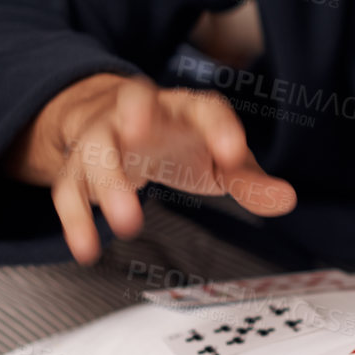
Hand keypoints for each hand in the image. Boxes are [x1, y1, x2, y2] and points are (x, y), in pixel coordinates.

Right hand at [5, 74, 296, 264]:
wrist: (124, 125)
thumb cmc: (183, 139)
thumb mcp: (221, 158)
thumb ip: (250, 180)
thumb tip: (286, 199)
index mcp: (185, 109)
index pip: (205, 108)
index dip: (220, 128)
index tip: (233, 153)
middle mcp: (140, 114)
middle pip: (133, 103)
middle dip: (135, 114)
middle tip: (138, 133)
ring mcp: (103, 138)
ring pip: (96, 150)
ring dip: (108, 184)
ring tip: (127, 223)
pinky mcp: (78, 169)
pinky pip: (69, 191)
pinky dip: (75, 221)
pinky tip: (86, 250)